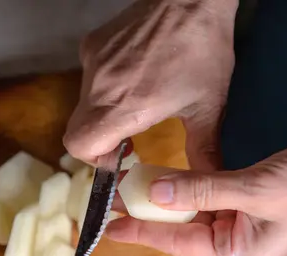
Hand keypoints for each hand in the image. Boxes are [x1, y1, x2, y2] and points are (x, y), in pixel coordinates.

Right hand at [64, 0, 237, 170]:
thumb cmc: (203, 49)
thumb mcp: (208, 106)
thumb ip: (204, 149)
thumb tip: (210, 179)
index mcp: (125, 106)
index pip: (79, 145)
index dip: (94, 158)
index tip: (118, 155)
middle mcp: (100, 87)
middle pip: (76, 131)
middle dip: (98, 141)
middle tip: (127, 136)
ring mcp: (92, 63)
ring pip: (83, 105)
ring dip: (103, 112)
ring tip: (135, 99)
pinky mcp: (92, 45)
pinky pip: (89, 77)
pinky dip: (104, 85)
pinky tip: (131, 73)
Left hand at [107, 137, 286, 255]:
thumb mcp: (254, 189)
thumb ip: (201, 189)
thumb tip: (154, 191)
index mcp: (236, 254)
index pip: (176, 243)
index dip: (140, 233)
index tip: (108, 227)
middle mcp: (233, 244)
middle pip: (179, 229)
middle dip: (147, 213)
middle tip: (113, 198)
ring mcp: (239, 224)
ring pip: (190, 211)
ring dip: (164, 197)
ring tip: (130, 185)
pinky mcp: (244, 204)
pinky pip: (204, 198)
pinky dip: (185, 187)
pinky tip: (164, 177)